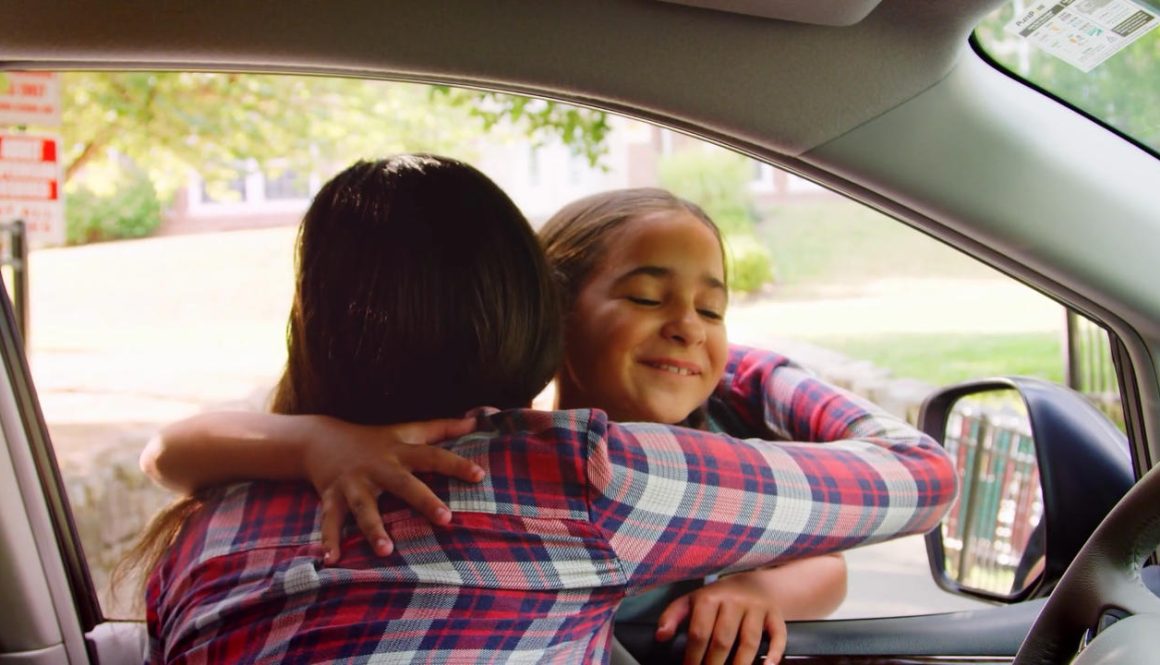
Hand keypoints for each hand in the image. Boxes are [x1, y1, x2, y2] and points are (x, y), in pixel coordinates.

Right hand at [301, 416, 482, 562]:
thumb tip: (476, 420)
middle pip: (403, 484)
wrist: (320, 439)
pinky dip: (328, 541)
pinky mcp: (331, 498)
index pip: (433, 456)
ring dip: (373, 529)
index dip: (456, 464)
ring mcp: (353, 484)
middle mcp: (377, 467)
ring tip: (386, 551)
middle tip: (446, 519)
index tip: (480, 476)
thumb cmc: (373, 440)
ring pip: (364, 507)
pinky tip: (331, 561)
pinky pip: (329, 522)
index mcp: (399, 452)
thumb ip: (442, 428)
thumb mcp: (406, 430)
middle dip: (423, 501)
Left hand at [656, 573, 786, 664]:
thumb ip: (673, 616)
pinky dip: (774, 654)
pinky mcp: (775, 615)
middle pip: (723, 640)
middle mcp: (734, 601)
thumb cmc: (717, 598)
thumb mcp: (692, 600)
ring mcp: (756, 608)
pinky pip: (778, 636)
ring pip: (749, 641)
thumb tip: (660, 636)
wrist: (753, 582)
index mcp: (710, 598)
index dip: (692, 657)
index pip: (699, 633)